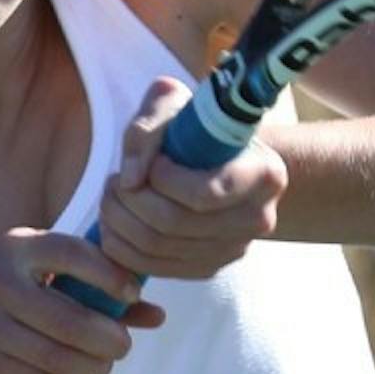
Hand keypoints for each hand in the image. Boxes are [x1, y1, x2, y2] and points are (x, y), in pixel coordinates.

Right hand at [0, 228, 164, 373]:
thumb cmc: (9, 304)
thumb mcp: (41, 285)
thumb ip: (96, 293)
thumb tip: (157, 314)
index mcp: (16, 247)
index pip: (69, 251)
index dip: (108, 272)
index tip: (134, 294)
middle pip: (66, 315)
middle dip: (106, 337)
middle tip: (124, 348)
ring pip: (53, 353)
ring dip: (90, 367)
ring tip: (104, 368)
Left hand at [99, 76, 288, 279]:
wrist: (218, 156)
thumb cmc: (197, 125)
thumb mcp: (175, 104)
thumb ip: (149, 128)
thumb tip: (130, 179)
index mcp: (263, 175)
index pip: (205, 193)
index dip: (164, 179)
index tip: (151, 161)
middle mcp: (257, 218)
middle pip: (175, 223)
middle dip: (130, 201)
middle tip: (113, 180)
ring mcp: (234, 248)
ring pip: (160, 248)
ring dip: (120, 223)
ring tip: (111, 197)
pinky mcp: (210, 267)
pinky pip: (156, 269)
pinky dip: (123, 250)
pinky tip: (113, 226)